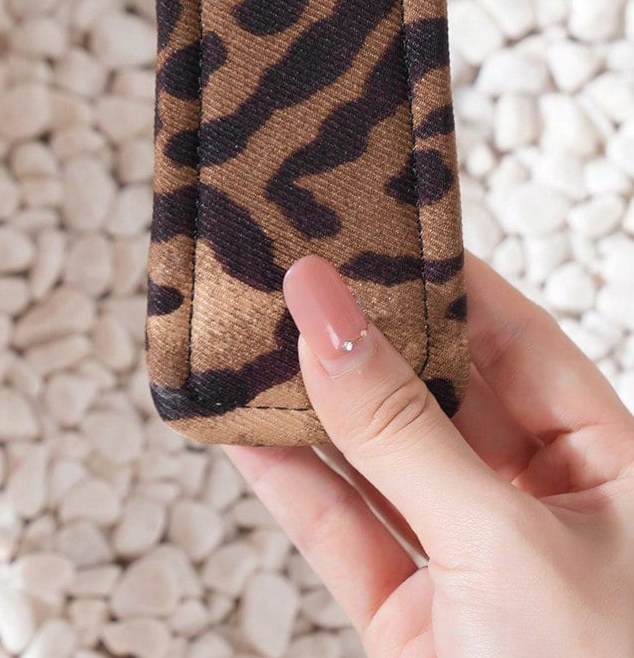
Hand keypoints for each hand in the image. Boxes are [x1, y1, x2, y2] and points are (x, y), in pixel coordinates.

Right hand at [229, 253, 633, 657]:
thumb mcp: (501, 542)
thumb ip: (402, 425)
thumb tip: (322, 303)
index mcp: (609, 466)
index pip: (513, 335)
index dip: (436, 273)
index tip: (360, 212)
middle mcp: (540, 503)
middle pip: (434, 386)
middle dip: (356, 329)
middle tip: (279, 257)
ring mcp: (469, 561)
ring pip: (374, 454)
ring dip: (303, 398)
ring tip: (235, 326)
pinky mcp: (411, 621)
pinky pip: (339, 527)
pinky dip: (284, 478)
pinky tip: (232, 424)